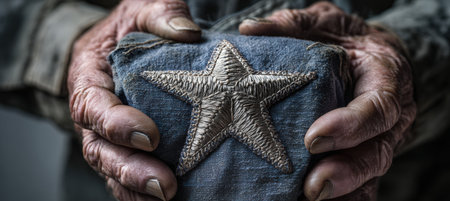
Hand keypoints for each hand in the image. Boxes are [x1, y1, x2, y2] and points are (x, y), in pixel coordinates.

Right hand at [68, 0, 200, 199]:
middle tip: (164, 186)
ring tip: (167, 198)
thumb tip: (187, 32)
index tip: (150, 135)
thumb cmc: (132, 26)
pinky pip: (128, 174)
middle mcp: (95, 113)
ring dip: (136, 188)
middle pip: (100, 149)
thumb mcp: (142, 9)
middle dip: (129, 169)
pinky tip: (167, 200)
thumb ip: (160, 14)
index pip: (93, 105)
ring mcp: (110, 134)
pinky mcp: (128, 146)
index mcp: (91, 78)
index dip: (116, 123)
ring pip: (112, 169)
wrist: (126, 43)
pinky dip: (141, 191)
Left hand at [240, 2, 415, 200]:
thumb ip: (293, 25)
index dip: (351, 124)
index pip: (378, 106)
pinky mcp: (361, 156)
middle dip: (347, 172)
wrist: (365, 54)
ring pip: (369, 174)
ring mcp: (376, 140)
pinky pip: (358, 184)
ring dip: (343, 192)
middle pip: (377, 151)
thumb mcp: (323, 22)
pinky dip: (341, 197)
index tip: (313, 138)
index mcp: (384, 79)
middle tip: (313, 187)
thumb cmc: (344, 38)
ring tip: (310, 200)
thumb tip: (250, 30)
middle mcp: (388, 117)